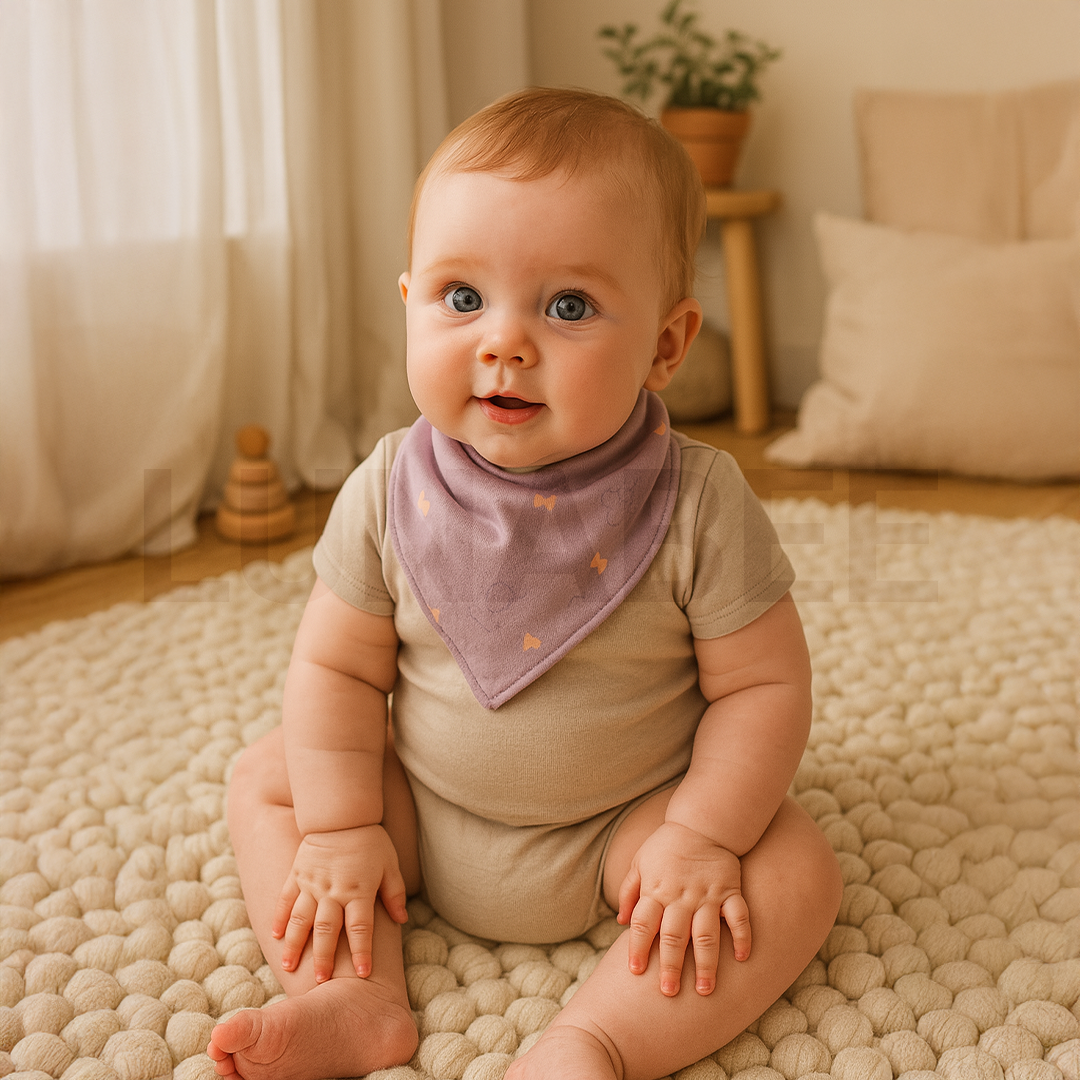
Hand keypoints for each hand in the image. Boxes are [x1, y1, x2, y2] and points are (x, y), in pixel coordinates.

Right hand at [271, 824, 407, 981]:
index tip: (363, 974)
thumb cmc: (370, 841)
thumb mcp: (390, 864)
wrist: (341, 814)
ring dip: (295, 945)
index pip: (361, 928)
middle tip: (321, 982)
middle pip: (327, 931)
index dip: (363, 952)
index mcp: (358, 890)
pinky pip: (286, 900)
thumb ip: (394, 893)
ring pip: (301, 920)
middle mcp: (333, 891)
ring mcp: (312, 883)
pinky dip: (280, 918)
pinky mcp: (297, 874)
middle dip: (324, 958)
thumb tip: (402, 919)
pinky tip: (275, 936)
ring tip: (289, 967)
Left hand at [617, 821, 749, 996]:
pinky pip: (738, 916)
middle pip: (674, 937)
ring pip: (706, 934)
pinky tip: (742, 958)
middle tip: (670, 992)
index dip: (638, 948)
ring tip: (705, 990)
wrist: (701, 822)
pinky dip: (742, 936)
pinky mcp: (730, 890)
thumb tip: (620, 921)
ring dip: (705, 963)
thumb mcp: (640, 862)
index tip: (636, 971)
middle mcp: (681, 896)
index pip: (643, 924)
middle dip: (671, 966)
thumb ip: (629, 891)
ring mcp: (707, 895)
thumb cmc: (666, 845)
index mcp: (656, 890)